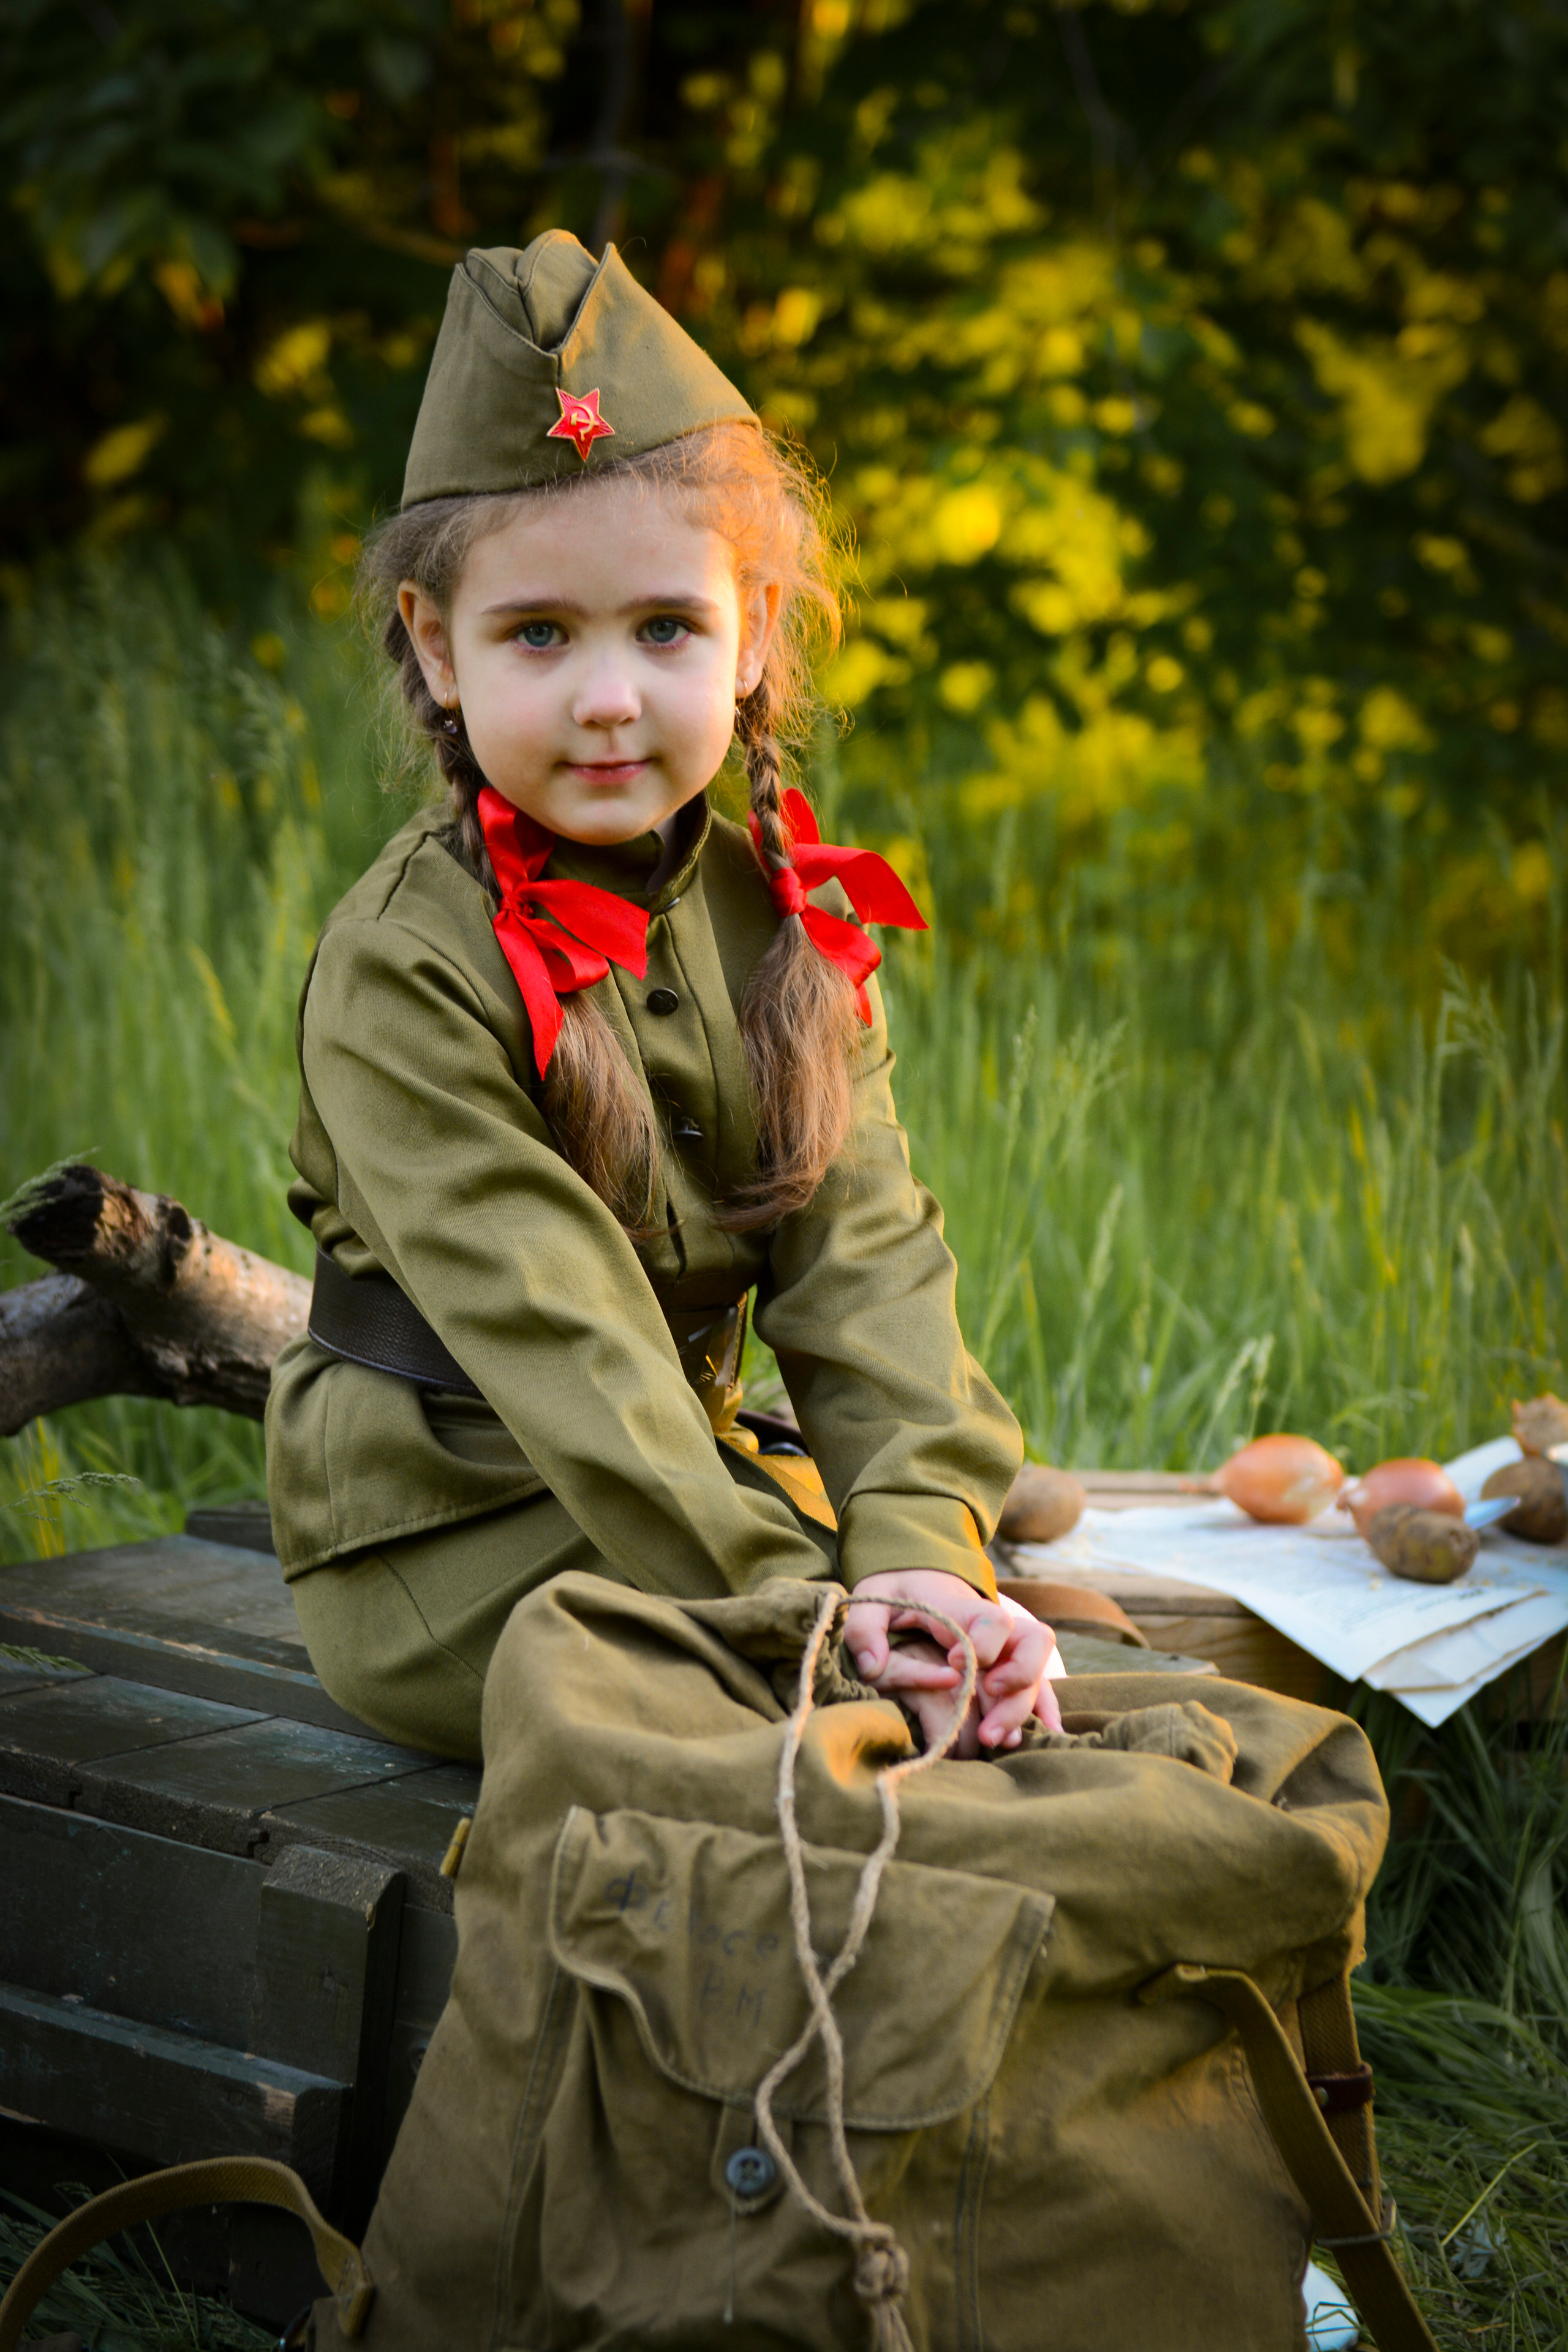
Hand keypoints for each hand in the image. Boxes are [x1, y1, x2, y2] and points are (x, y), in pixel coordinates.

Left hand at [844, 1570, 1062, 1753]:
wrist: (916, 1573)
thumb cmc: (897, 1588)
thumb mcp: (871, 1598)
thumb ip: (865, 1629)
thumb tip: (871, 1668)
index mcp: (962, 1607)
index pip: (993, 1621)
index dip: (983, 1646)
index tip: (955, 1664)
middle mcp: (995, 1626)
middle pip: (1032, 1647)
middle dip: (1016, 1685)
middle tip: (984, 1719)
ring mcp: (1006, 1646)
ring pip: (1036, 1673)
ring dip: (1019, 1710)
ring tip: (992, 1741)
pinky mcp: (1007, 1664)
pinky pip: (1037, 1685)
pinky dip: (1043, 1709)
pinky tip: (1044, 1734)